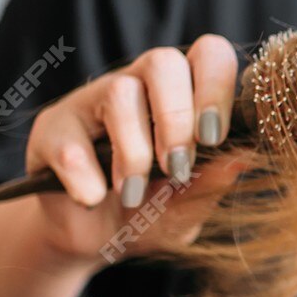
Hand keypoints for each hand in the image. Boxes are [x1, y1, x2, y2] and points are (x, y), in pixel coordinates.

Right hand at [21, 34, 246, 265]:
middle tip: (176, 168)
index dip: (216, 89)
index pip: (209, 56)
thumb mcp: (185, 210)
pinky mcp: (53, 128)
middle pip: (163, 61)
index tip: (212, 139)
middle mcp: (140, 86)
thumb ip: (210, 185)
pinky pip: (71, 141)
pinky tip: (93, 198)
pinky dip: (87, 179)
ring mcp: (92, 101)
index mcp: (184, 95)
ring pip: (119, 92)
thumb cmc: (149, 214)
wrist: (90, 240)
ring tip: (133, 194)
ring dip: (134, 153)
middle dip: (175, 119)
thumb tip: (243, 159)